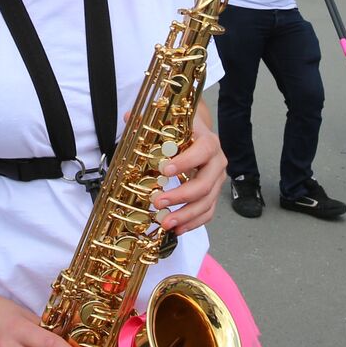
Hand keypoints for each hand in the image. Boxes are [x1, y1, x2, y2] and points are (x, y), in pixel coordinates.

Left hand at [151, 115, 227, 235]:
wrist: (199, 135)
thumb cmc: (183, 131)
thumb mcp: (170, 123)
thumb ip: (149, 121)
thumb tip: (128, 117)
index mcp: (208, 141)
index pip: (203, 150)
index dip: (186, 161)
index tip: (164, 170)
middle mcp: (217, 161)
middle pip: (206, 182)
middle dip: (182, 195)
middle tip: (158, 202)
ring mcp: (217, 180)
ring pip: (208, 201)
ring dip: (187, 215)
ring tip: (165, 223)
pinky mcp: (213, 194)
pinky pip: (208, 212)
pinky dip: (194, 223)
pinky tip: (177, 229)